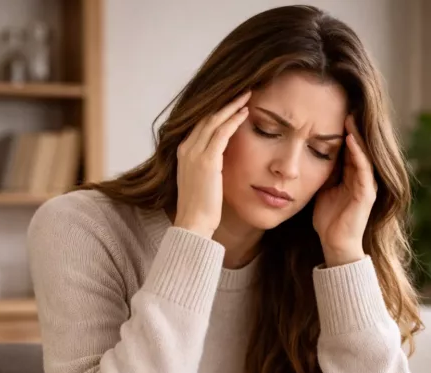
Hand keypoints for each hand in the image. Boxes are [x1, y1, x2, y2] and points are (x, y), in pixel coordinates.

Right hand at [174, 91, 250, 237]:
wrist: (193, 223)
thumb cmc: (200, 207)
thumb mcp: (201, 180)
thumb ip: (208, 165)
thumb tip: (221, 159)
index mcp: (183, 152)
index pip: (200, 124)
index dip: (217, 111)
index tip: (231, 102)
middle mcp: (186, 148)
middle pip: (206, 117)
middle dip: (225, 103)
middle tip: (241, 91)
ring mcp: (194, 153)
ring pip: (214, 120)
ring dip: (232, 106)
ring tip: (246, 95)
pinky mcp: (207, 160)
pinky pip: (222, 132)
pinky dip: (234, 120)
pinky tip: (245, 113)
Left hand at [313, 115, 377, 266]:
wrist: (334, 244)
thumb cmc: (327, 219)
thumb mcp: (321, 188)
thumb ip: (320, 172)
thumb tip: (305, 153)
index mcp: (351, 175)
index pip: (348, 148)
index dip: (341, 130)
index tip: (332, 112)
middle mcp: (362, 177)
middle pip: (359, 147)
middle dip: (352, 127)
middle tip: (345, 105)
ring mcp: (366, 185)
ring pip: (364, 154)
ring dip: (357, 135)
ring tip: (349, 117)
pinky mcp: (367, 193)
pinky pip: (364, 169)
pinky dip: (358, 153)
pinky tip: (351, 140)